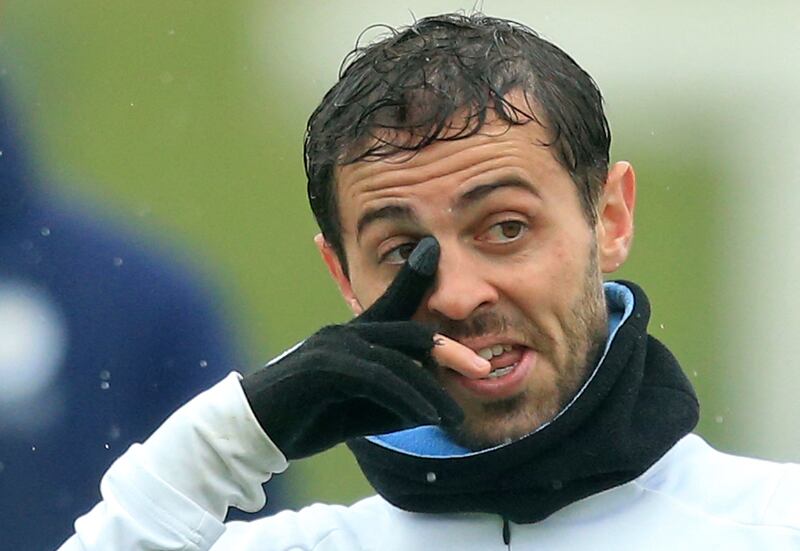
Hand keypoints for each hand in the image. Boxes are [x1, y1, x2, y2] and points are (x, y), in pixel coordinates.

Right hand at [241, 237, 463, 459]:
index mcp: (357, 335)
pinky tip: (425, 417)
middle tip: (482, 371)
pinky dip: (406, 398)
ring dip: (431, 388)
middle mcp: (348, 331)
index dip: (423, 288)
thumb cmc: (311, 417)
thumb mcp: (365, 410)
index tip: (446, 274)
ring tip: (455, 416)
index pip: (399, 309)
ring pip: (397, 356)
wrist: (255, 432)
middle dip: (449, 350)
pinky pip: (377, 378)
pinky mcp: (323, 366)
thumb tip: (433, 405)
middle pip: (409, 330)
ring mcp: (334, 344)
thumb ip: (397, 402)